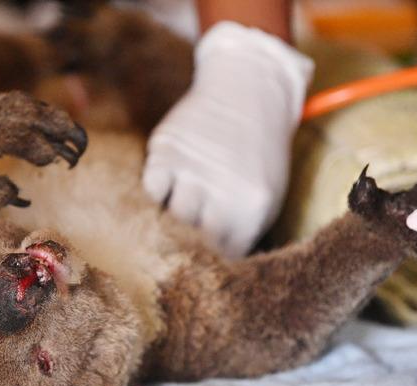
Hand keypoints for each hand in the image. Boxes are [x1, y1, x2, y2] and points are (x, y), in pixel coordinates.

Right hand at [143, 21, 312, 257]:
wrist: (247, 90)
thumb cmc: (258, 152)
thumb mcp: (265, 194)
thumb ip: (242, 230)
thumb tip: (214, 265)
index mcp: (252, 209)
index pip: (224, 256)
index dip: (211, 262)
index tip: (203, 264)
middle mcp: (221, 193)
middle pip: (193, 243)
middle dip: (186, 249)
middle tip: (180, 248)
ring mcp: (191, 171)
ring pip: (168, 219)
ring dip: (167, 223)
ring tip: (171, 220)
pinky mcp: (166, 151)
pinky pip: (151, 190)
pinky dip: (154, 195)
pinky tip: (164, 191)